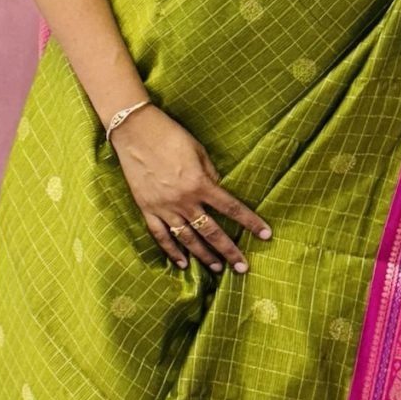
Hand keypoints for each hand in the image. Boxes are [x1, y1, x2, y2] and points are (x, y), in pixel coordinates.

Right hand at [110, 104, 269, 273]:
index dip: (250, 222)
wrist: (134, 130)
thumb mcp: (198, 151)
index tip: (266, 235)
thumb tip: (220, 191)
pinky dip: (171, 251)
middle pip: (211, 232)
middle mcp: (183, 200)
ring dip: (204, 256)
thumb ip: (210, 174)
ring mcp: (164, 207)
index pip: (231, 208)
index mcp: (200, 184)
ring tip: (218, 269)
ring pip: (188, 239)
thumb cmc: (170, 135)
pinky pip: (161, 236)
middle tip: (243, 268)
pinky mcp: (147, 209)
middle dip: (229, 251)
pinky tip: (182, 263)